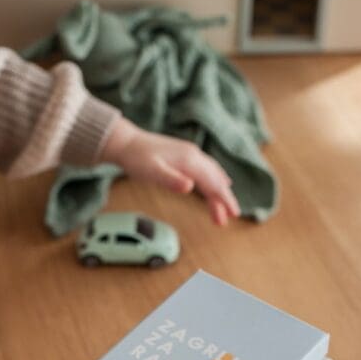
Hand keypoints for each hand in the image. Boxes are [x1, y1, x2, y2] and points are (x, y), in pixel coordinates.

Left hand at [100, 117, 239, 225]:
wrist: (127, 143)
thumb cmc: (137, 159)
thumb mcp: (152, 172)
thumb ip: (171, 180)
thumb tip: (190, 187)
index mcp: (189, 161)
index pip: (212, 183)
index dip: (223, 199)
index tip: (233, 214)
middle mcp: (194, 156)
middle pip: (215, 179)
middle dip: (224, 198)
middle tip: (232, 216)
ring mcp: (190, 154)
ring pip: (212, 175)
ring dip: (219, 192)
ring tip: (225, 210)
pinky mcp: (185, 156)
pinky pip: (207, 169)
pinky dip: (215, 179)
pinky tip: (221, 182)